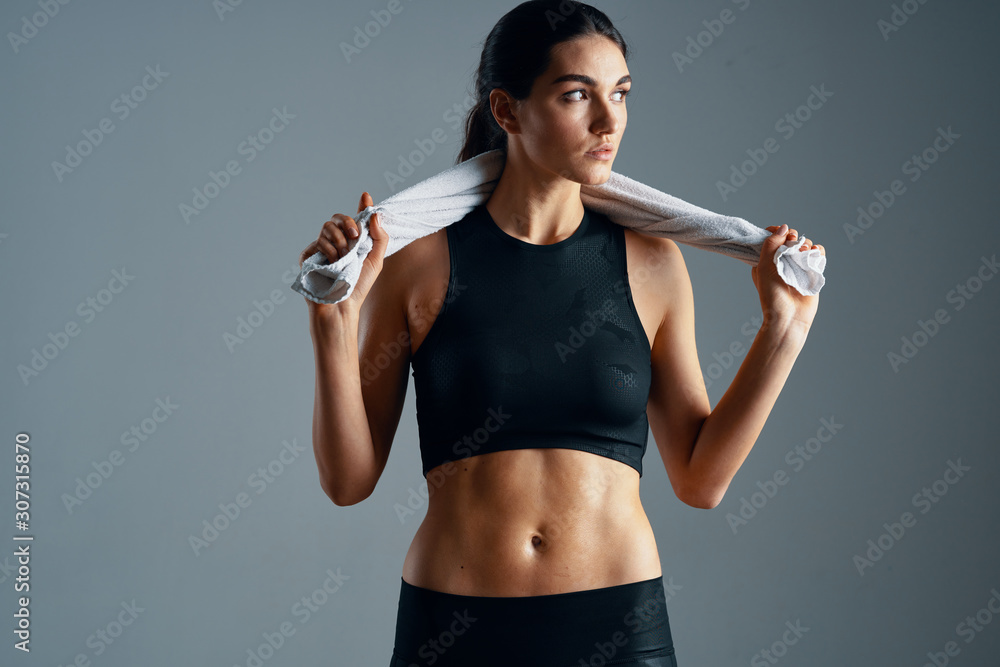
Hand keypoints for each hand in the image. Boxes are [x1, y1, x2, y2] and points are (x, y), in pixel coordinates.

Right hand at [297, 191, 389, 318]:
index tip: (366, 196)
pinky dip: (329, 250)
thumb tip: (375, 214)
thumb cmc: (358, 286)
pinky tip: (333, 263)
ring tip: (343, 258)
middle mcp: (336, 242)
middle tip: (354, 235)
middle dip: (347, 222)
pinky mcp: (308, 255)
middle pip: (338, 218)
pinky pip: (319, 241)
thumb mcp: (376, 261)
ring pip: (327, 227)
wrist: (341, 304)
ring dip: (339, 241)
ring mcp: (321, 248)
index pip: (357, 219)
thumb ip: (379, 237)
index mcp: (352, 243)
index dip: (362, 206)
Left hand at [751, 224, 824, 331]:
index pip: (771, 237)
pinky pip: (817, 254)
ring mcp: (797, 266)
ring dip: (805, 243)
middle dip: (792, 236)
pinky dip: (817, 250)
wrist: (790, 317)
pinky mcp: (811, 271)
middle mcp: (781, 261)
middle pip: (790, 238)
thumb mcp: (763, 267)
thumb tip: (783, 227)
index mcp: (765, 260)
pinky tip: (814, 254)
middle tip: (792, 240)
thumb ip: (770, 245)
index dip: (776, 231)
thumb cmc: (772, 296)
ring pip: (804, 244)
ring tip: (803, 252)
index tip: (780, 232)